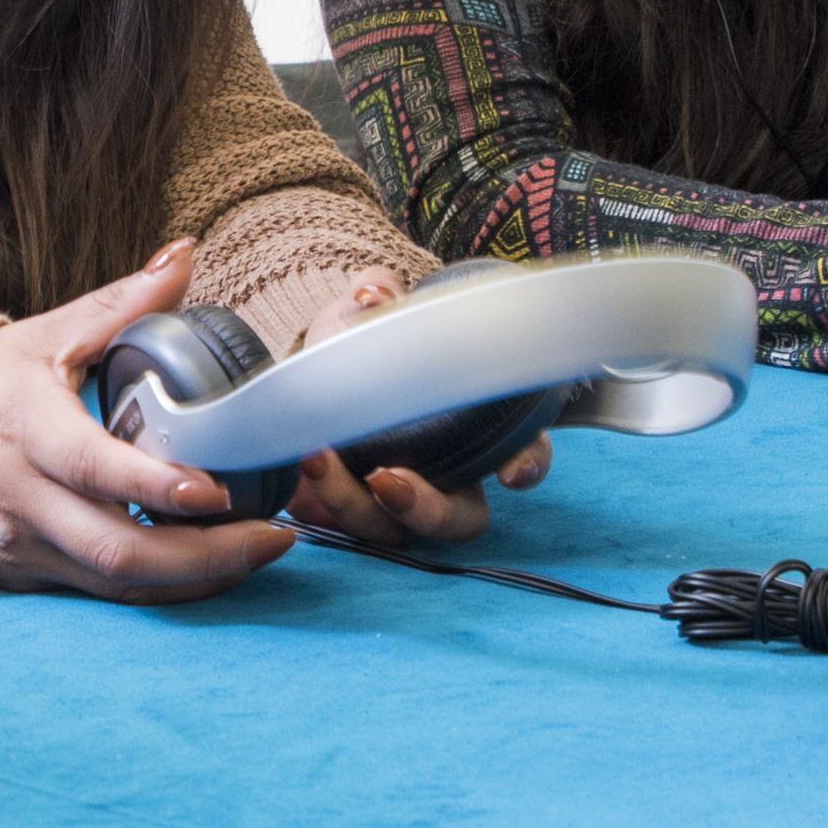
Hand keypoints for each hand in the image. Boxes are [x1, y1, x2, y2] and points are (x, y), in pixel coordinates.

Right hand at [0, 244, 303, 602]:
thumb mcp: (45, 336)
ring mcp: (23, 546)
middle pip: (119, 549)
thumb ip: (121, 302)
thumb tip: (183, 255)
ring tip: (259, 549)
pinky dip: (163, 588)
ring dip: (197, 579)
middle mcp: (22, 499)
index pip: (93, 468)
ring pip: (118, 583)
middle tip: (273, 534)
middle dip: (205, 555)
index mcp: (27, 430)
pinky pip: (104, 594)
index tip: (217, 489)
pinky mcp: (27, 576)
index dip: (155, 487)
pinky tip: (211, 567)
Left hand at [276, 269, 552, 542]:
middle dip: (427, 510)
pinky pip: (339, 529)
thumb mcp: (369, 314)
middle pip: (461, 520)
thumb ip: (379, 297)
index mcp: (475, 428)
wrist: (305, 370)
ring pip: (395, 533)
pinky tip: (300, 473)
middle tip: (387, 479)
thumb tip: (372, 295)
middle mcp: (446, 477)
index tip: (513, 471)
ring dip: (355, 507)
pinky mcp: (348, 515)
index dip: (527, 464)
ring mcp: (397, 504)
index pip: (524, 452)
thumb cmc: (359, 343)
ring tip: (318, 461)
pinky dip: (319, 505)